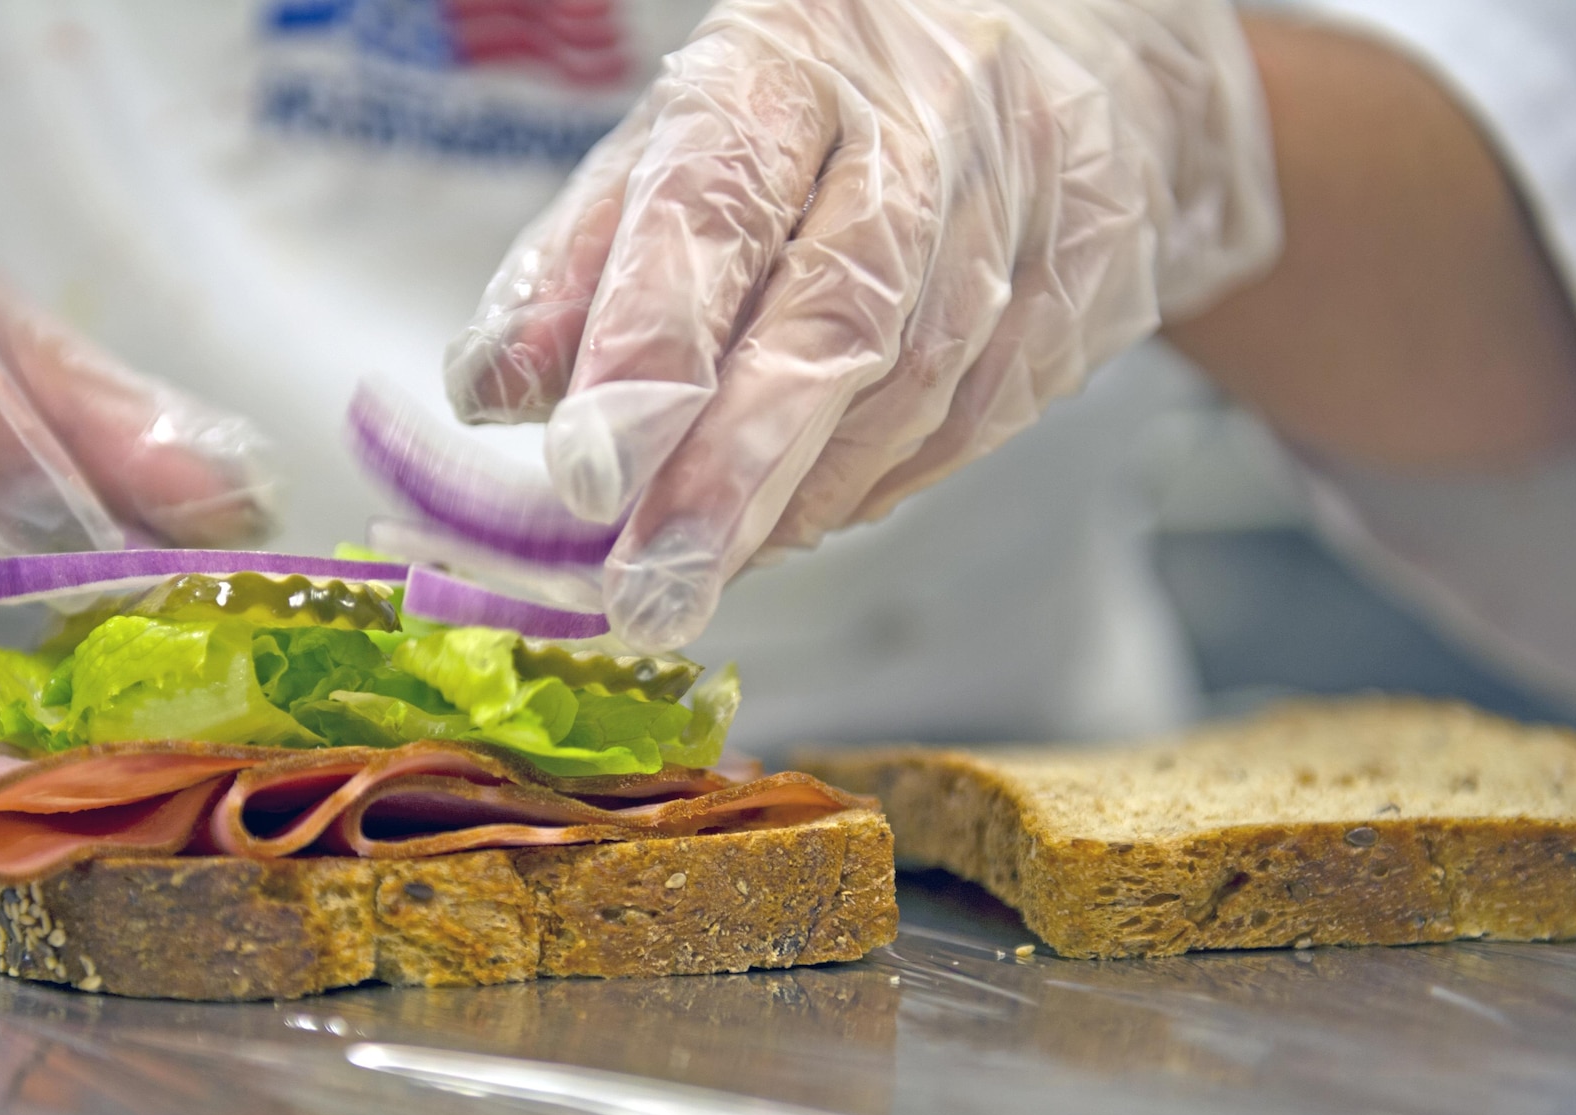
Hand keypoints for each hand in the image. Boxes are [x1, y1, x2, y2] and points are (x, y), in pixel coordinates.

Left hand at [446, 0, 1280, 651]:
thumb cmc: (827, 118)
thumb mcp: (681, 148)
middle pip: (832, 318)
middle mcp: (920, 120)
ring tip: (703, 569)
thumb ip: (580, 263)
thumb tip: (490, 390)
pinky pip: (974, 423)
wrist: (1073, 70)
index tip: (585, 471)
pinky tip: (801, 517)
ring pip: (911, 390)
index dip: (648, 342)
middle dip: (727, 473)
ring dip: (795, 502)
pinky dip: (871, 487)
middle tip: (649, 591)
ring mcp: (1022, 204)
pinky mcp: (1085, 286)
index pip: (714, 203)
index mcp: (785, 64)